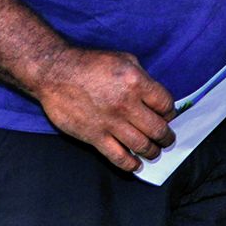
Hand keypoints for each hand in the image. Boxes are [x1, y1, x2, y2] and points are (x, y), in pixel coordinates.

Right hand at [31, 46, 175, 172]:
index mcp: (137, 83)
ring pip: (141, 145)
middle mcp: (127, 105)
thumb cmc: (90, 63)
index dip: (170, 113)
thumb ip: (143, 78)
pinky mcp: (94, 136)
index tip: (169, 117)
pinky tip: (136, 165)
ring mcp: (111, 123)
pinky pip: (117, 156)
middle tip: (168, 139)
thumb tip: (154, 97)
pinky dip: (130, 164)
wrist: (55, 73)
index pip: (165, 105)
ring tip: (155, 152)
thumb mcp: (125, 60)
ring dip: (152, 151)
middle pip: (157, 128)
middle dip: (167, 136)